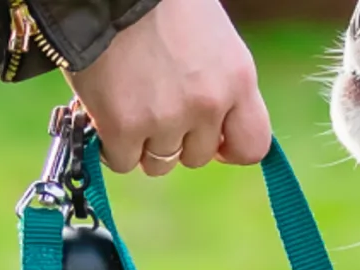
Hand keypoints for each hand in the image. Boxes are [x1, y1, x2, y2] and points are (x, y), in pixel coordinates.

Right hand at [63, 0, 272, 175]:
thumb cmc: (159, 4)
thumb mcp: (212, 38)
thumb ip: (218, 81)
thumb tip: (211, 125)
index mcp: (237, 78)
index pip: (252, 145)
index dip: (230, 148)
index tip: (212, 140)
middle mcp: (208, 104)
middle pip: (198, 157)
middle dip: (178, 140)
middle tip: (155, 108)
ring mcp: (166, 119)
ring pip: (159, 163)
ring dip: (144, 144)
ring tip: (129, 107)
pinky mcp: (123, 127)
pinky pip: (123, 161)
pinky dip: (112, 145)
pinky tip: (107, 115)